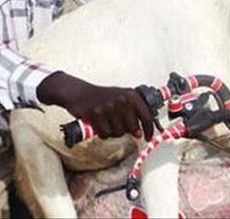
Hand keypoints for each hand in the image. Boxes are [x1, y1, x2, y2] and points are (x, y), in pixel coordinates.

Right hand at [37, 72, 153, 139]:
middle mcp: (122, 99)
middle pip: (133, 128)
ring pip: (119, 132)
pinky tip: (99, 124)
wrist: (79, 93)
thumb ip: (134, 112)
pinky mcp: (97, 113)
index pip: (147, 116)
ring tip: (107, 122)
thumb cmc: (102, 97)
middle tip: (118, 125)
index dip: (149, 130)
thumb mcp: (122, 99)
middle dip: (127, 131)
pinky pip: (106, 133)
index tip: (148, 137)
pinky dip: (102, 133)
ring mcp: (110, 106)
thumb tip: (142, 131)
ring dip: (113, 131)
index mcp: (132, 95)